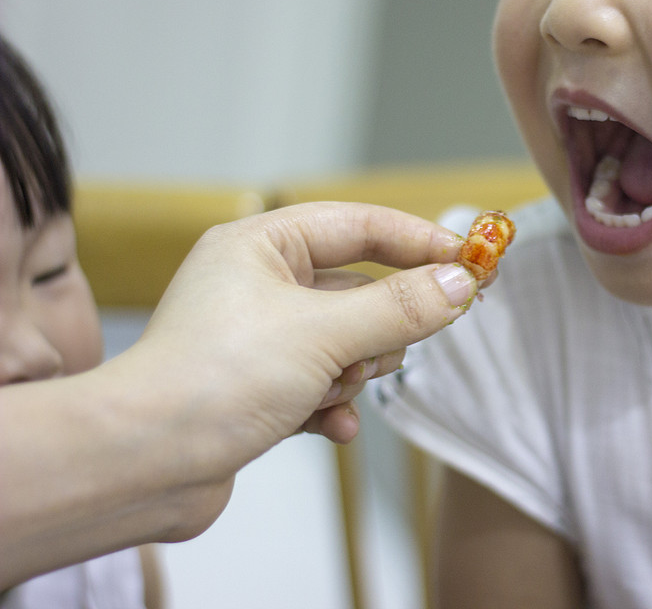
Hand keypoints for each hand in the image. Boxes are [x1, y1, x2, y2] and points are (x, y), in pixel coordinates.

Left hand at [132, 201, 476, 477]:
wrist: (141, 464)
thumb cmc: (215, 377)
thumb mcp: (324, 334)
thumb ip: (400, 306)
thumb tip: (460, 284)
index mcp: (260, 245)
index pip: (359, 225)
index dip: (419, 241)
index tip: (472, 262)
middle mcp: (257, 283)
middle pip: (359, 289)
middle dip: (376, 328)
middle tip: (380, 351)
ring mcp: (258, 337)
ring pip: (347, 341)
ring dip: (351, 372)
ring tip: (329, 391)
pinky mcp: (259, 386)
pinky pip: (323, 383)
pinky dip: (333, 404)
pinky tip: (331, 426)